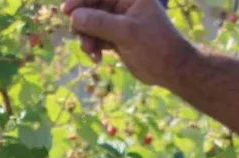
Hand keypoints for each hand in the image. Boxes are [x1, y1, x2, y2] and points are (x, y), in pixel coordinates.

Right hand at [60, 0, 191, 86]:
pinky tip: (97, 58)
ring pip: (91, 25)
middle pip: (91, 8)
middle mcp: (123, 5)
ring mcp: (119, 22)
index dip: (81, 0)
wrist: (171, 69)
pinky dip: (93, 47)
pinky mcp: (116, 38)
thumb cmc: (155, 46)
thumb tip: (74, 17)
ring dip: (87, 38)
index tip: (67, 11)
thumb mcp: (127, 32)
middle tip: (81, 39)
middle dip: (83, 24)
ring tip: (91, 52)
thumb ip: (100, 23)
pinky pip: (96, 38)